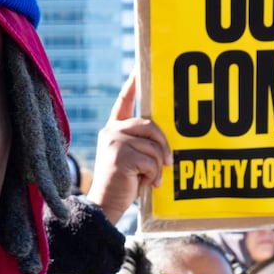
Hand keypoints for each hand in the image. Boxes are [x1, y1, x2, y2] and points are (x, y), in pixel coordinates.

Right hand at [84, 70, 171, 223]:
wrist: (104, 206)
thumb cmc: (122, 185)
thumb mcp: (131, 159)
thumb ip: (141, 144)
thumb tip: (164, 140)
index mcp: (114, 129)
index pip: (124, 101)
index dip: (133, 84)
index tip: (139, 66)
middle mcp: (112, 131)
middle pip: (149, 124)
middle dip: (163, 144)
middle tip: (168, 162)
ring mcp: (114, 141)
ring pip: (153, 145)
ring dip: (157, 166)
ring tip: (150, 179)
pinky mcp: (120, 155)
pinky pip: (151, 159)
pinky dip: (154, 175)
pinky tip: (146, 184)